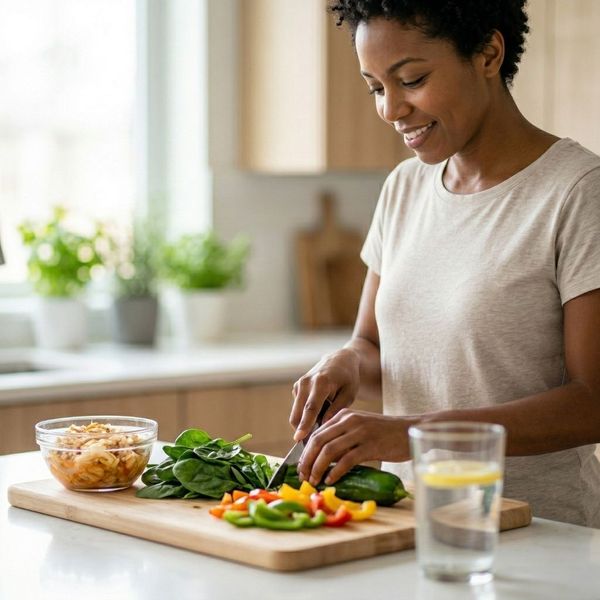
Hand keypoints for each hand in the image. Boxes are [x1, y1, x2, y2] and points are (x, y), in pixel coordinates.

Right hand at [290, 348, 360, 441]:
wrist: (339, 360)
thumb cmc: (348, 378)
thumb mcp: (349, 394)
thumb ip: (336, 410)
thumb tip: (324, 428)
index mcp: (321, 382)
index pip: (310, 408)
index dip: (304, 425)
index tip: (298, 439)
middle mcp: (306, 382)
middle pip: (298, 413)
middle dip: (302, 431)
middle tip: (314, 446)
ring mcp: (299, 384)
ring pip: (296, 413)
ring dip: (306, 423)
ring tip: (324, 424)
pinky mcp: (296, 387)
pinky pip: (298, 408)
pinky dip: (306, 415)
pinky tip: (321, 412)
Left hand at [297, 410, 415, 485]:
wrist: (410, 430)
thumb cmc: (385, 432)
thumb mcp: (360, 427)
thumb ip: (343, 436)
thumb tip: (323, 457)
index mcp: (344, 415)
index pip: (317, 433)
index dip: (306, 452)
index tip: (302, 467)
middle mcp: (349, 421)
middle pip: (319, 441)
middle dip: (307, 460)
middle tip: (304, 476)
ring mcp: (360, 432)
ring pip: (329, 450)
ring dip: (318, 468)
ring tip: (314, 481)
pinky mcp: (371, 446)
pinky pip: (347, 460)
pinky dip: (335, 471)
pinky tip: (331, 480)